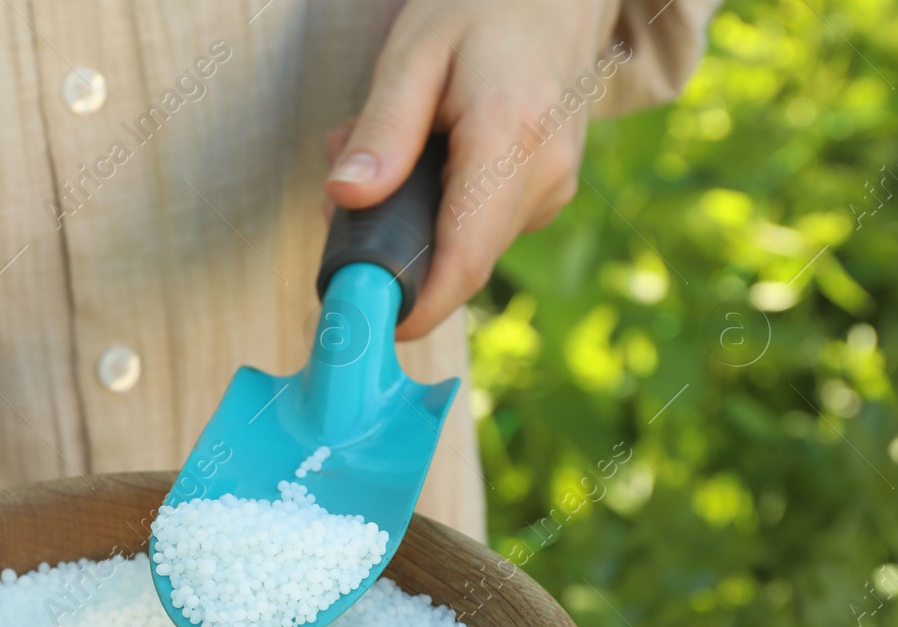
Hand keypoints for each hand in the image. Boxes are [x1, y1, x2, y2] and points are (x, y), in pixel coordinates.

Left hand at [325, 0, 624, 338]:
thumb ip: (382, 130)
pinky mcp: (550, 191)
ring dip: (413, 221)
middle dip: (394, 249)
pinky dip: (441, 206)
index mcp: (510, 139)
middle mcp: (544, 174)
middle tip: (343, 191)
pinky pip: (483, 224)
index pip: (463, 260)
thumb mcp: (414, 54)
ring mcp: (555, 186)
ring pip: (467, 245)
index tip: (366, 324)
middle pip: (459, 261)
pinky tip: (425, 155)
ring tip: (386, 150)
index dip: (414, 307)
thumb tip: (345, 198)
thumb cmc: (483, 8)